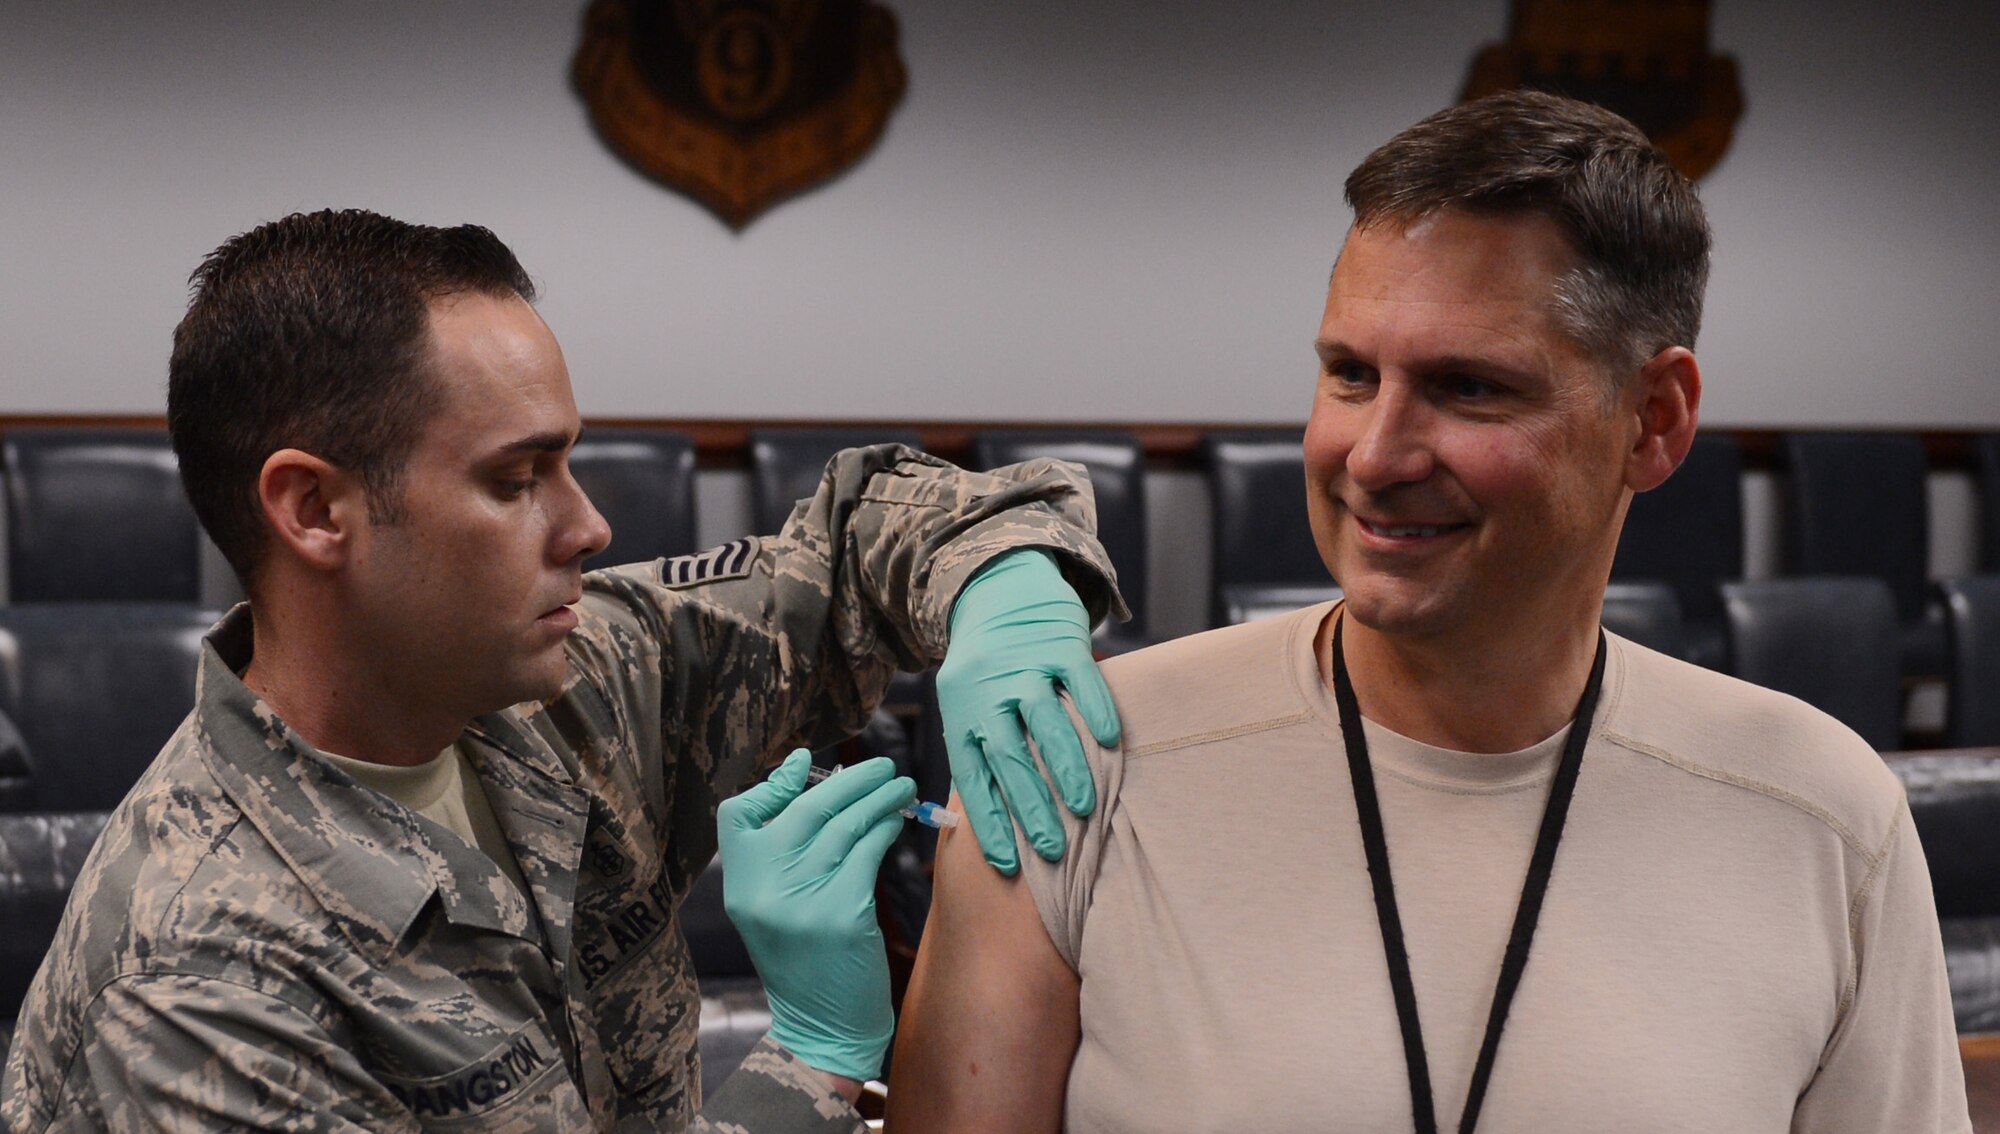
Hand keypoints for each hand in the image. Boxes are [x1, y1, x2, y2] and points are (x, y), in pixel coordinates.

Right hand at [716, 750, 912, 1080]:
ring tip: (899, 786)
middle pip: (806, 809)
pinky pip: (867, 853)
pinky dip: (885, 830)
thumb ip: (779, 852)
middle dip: (851, 780)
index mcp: (739, 885)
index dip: (773, 784)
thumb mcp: (772, 906)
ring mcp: (802, 902)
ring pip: (844, 826)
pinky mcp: (842, 915)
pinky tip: (896, 821)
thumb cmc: (804, 956)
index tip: (806, 763)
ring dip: (879, 798)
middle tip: (882, 766)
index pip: (737, 814)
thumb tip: (801, 772)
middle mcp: (763, 890)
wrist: (822, 1026)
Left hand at [936, 548, 1121, 874]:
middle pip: (1007, 755)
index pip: (973, 777)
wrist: (998, 590)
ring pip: (1044, 721)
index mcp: (963, 713)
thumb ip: (984, 752)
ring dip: (1064, 766)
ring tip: (1082, 808)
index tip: (1006, 865)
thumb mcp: (969, 705)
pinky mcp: (1059, 644)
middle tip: (1051, 849)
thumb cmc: (988, 667)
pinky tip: (1108, 743)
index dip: (988, 822)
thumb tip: (999, 823)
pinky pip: (1079, 681)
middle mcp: (989, 691)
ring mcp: (1025, 665)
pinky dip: (1094, 711)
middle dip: (1029, 806)